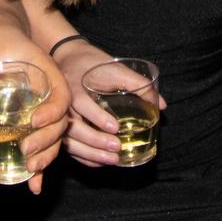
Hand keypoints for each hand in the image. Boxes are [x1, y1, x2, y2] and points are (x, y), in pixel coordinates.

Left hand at [0, 23, 69, 193]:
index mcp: (47, 72)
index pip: (61, 95)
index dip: (53, 112)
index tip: (34, 121)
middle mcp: (50, 92)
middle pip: (61, 122)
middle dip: (48, 142)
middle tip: (26, 152)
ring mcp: (44, 108)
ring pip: (55, 137)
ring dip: (47, 157)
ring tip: (31, 173)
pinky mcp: (34, 119)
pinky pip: (42, 142)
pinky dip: (40, 164)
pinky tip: (33, 185)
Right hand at [55, 41, 169, 167]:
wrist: (68, 59)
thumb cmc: (92, 64)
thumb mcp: (114, 68)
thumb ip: (138, 84)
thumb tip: (161, 105)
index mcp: (74, 87)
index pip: (81, 104)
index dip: (97, 117)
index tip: (115, 127)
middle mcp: (63, 105)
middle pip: (73, 128)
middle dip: (95, 141)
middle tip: (117, 147)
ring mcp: (60, 118)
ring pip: (70, 142)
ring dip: (91, 154)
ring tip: (113, 159)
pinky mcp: (61, 127)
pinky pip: (69, 146)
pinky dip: (84, 157)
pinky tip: (100, 161)